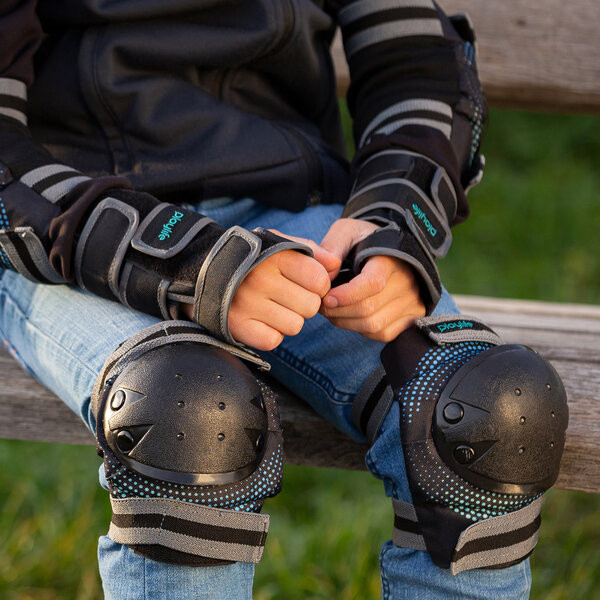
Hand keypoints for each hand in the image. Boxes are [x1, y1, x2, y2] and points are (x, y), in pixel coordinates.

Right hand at [227, 229, 338, 350]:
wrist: (203, 268)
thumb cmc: (252, 257)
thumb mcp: (279, 243)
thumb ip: (311, 250)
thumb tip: (336, 266)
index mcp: (276, 257)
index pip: (320, 280)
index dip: (319, 285)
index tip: (306, 283)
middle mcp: (262, 279)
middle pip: (311, 306)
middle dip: (305, 304)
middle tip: (288, 297)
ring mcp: (248, 303)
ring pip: (295, 326)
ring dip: (289, 320)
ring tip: (274, 308)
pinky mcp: (238, 325)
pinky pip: (273, 340)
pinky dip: (271, 334)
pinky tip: (262, 320)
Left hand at [319, 218, 425, 341]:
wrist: (393, 248)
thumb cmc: (365, 240)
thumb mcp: (347, 231)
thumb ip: (332, 247)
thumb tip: (326, 273)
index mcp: (389, 259)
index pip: (372, 283)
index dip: (346, 295)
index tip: (326, 298)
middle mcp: (406, 281)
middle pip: (368, 309)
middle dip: (337, 311)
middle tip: (322, 305)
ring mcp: (411, 300)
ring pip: (373, 325)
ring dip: (345, 323)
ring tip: (333, 311)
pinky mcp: (412, 315)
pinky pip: (383, 333)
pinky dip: (361, 330)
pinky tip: (352, 317)